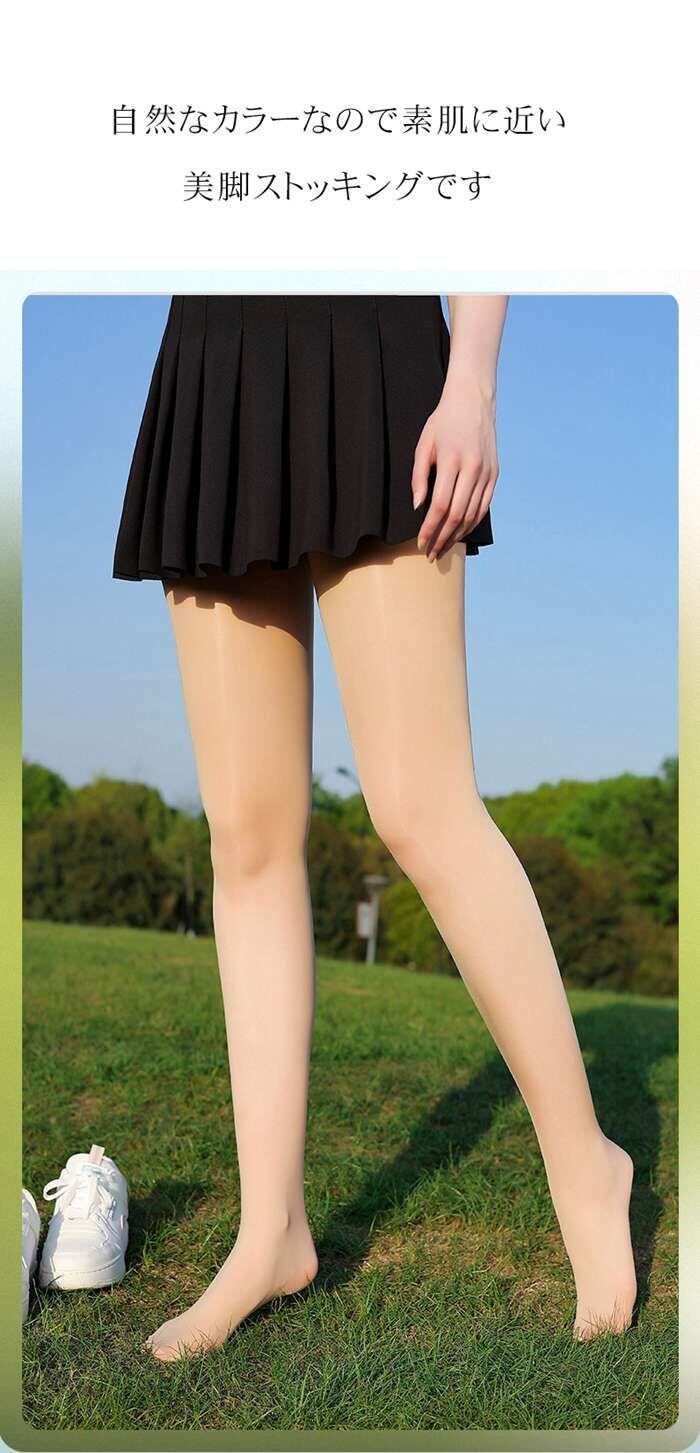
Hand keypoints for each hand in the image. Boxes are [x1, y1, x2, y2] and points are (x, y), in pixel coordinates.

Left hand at [412, 381, 498, 561]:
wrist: (473, 400)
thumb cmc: (443, 422)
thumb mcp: (424, 444)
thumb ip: (418, 476)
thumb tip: (419, 507)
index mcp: (451, 461)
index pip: (439, 506)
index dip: (430, 529)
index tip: (421, 542)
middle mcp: (473, 468)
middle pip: (456, 515)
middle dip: (442, 538)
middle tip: (431, 553)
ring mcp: (487, 472)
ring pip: (472, 514)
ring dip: (457, 535)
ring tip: (444, 547)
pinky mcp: (495, 474)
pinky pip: (484, 506)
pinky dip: (472, 523)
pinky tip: (460, 533)